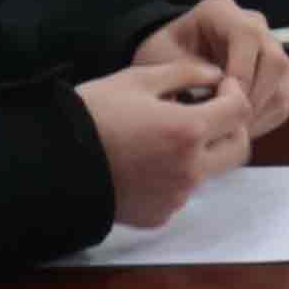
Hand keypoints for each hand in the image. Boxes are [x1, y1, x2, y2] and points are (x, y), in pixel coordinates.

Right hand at [76, 54, 255, 229]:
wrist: (49, 165)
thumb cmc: (91, 115)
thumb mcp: (136, 80)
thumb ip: (185, 73)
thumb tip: (215, 75)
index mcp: (187, 131)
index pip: (240, 111)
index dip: (234, 93)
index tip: (218, 87)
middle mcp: (189, 169)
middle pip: (238, 148)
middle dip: (230, 127)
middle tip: (208, 111)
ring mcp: (175, 197)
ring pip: (210, 172)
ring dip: (201, 152)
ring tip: (166, 135)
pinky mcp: (159, 215)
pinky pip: (181, 192)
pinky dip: (175, 175)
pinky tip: (146, 160)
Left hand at [134, 0, 288, 135]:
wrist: (166, 59)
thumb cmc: (160, 57)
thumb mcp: (162, 61)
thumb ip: (189, 75)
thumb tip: (217, 99)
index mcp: (222, 11)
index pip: (248, 36)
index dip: (241, 72)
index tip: (221, 103)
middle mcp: (252, 24)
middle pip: (275, 59)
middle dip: (254, 96)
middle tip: (229, 122)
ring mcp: (268, 46)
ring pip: (283, 80)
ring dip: (260, 110)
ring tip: (233, 129)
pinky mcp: (275, 72)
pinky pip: (282, 97)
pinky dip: (264, 119)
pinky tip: (238, 128)